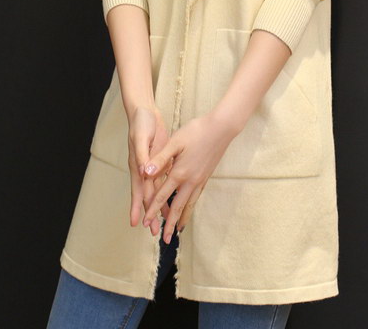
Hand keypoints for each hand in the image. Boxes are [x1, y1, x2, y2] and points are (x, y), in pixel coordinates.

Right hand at [127, 105, 172, 236]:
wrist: (144, 111)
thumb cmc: (140, 123)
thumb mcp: (140, 138)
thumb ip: (143, 155)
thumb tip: (143, 172)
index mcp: (138, 165)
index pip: (138, 191)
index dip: (138, 207)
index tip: (137, 223)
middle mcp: (143, 169)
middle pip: (148, 195)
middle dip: (150, 213)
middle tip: (153, 232)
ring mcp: (152, 166)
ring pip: (157, 190)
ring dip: (160, 206)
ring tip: (165, 222)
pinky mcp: (160, 161)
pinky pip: (164, 180)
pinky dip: (168, 191)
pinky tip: (173, 200)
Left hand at [139, 112, 238, 242]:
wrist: (221, 128)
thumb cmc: (196, 131)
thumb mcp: (175, 142)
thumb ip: (160, 158)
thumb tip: (145, 172)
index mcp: (179, 172)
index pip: (162, 196)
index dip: (152, 210)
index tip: (145, 223)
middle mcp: (190, 180)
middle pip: (177, 207)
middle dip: (168, 223)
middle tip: (164, 239)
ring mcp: (200, 180)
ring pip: (189, 204)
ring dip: (182, 219)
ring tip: (177, 231)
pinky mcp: (206, 176)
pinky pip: (196, 197)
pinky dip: (191, 207)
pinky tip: (189, 209)